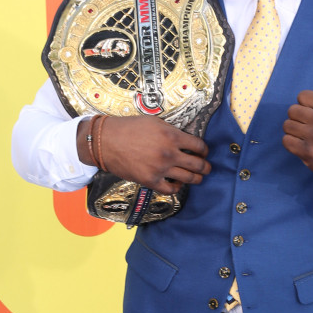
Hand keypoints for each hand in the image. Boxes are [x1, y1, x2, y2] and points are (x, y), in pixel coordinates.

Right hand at [78, 116, 210, 193]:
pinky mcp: (150, 181)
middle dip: (206, 167)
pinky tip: (177, 183)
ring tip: (198, 178)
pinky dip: (177, 187)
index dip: (204, 150)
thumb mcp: (154, 122)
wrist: (106, 141)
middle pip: (198, 165)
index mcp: (171, 136)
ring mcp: (160, 169)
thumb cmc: (128, 128)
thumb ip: (171, 131)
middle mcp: (169, 153)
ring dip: (196, 179)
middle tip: (207, 168)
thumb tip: (185, 140)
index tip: (204, 152)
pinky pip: (170, 189)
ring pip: (188, 178)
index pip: (199, 146)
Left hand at [282, 91, 312, 179]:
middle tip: (306, 125)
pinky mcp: (308, 152)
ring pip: (287, 125)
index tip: (311, 113)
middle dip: (297, 117)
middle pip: (292, 110)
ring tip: (304, 135)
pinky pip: (286, 140)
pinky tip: (301, 144)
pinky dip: (291, 142)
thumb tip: (297, 103)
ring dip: (293, 130)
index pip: (302, 96)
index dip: (304, 105)